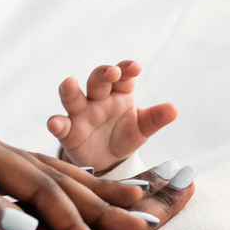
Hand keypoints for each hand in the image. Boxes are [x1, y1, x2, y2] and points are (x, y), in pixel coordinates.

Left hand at [0, 92, 150, 229]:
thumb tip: (24, 224)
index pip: (40, 188)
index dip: (76, 223)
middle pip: (56, 176)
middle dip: (103, 201)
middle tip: (150, 218)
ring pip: (45, 175)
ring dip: (88, 194)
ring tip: (130, 204)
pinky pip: (24, 180)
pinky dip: (56, 194)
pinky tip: (70, 204)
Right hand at [47, 60, 177, 171]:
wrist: (108, 162)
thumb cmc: (125, 137)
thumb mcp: (142, 129)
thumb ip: (155, 119)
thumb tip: (174, 110)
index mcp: (119, 94)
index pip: (123, 77)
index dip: (127, 69)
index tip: (135, 68)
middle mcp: (98, 100)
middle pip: (97, 81)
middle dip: (103, 74)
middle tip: (111, 72)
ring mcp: (80, 114)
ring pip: (73, 97)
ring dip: (70, 89)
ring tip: (69, 82)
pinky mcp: (68, 132)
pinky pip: (60, 125)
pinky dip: (56, 123)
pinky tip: (55, 123)